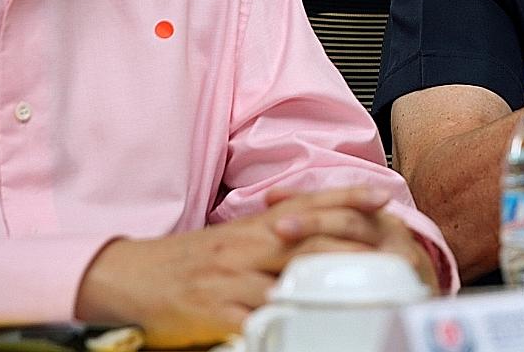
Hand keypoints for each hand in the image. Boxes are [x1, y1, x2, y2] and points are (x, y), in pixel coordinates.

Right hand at [74, 186, 405, 346]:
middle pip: (310, 238)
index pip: (310, 203)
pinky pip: (256, 318)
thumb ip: (275, 232)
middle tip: (391, 255)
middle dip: (352, 247)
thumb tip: (320, 229)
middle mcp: (248, 245)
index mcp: (255, 225)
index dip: (348, 198)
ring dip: (326, 287)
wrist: (133, 275)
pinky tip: (306, 326)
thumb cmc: (191, 259)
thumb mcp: (236, 237)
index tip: (384, 198)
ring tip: (364, 294)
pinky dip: (282, 322)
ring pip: (289, 278)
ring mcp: (233, 278)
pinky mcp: (216, 311)